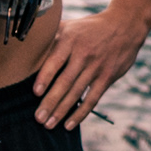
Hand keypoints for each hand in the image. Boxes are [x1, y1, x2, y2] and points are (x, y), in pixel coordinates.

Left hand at [33, 8, 150, 127]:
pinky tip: (69, 125)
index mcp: (70, 40)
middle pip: (65, 81)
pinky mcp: (107, 77)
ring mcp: (96, 67)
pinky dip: (81, 113)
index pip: (56, 60)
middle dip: (50, 101)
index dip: (45, 77)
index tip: (35, 93)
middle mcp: (83, 54)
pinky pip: (92, 99)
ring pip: (77, 93)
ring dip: (62, 111)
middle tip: (38, 118)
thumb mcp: (70, 25)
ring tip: (49, 124)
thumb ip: (51, 35)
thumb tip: (25, 43)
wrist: (124, 25)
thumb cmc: (90, 28)